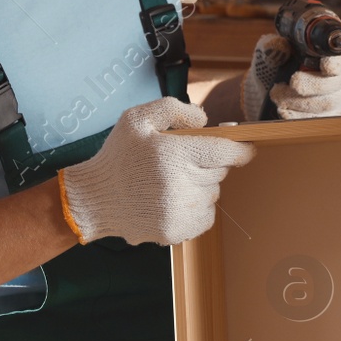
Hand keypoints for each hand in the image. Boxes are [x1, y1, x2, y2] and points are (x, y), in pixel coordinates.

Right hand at [59, 98, 252, 245]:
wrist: (94, 200)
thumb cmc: (118, 157)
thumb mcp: (136, 119)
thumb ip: (172, 109)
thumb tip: (205, 120)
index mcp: (172, 154)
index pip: (224, 151)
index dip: (240, 150)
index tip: (246, 149)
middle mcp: (179, 184)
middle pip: (219, 172)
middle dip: (208, 164)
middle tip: (181, 163)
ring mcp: (178, 211)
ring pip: (213, 194)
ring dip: (201, 186)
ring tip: (172, 182)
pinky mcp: (176, 231)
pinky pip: (207, 217)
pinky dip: (198, 208)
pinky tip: (175, 200)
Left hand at [241, 33, 340, 119]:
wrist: (263, 95)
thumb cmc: (272, 70)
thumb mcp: (268, 54)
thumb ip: (271, 47)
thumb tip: (279, 46)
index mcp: (326, 56)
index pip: (340, 56)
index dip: (336, 61)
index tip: (325, 65)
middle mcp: (335, 78)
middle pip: (336, 82)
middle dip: (313, 84)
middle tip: (293, 82)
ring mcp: (332, 99)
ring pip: (326, 103)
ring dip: (300, 101)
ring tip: (278, 96)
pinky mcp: (324, 118)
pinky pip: (317, 120)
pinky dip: (298, 117)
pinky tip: (283, 111)